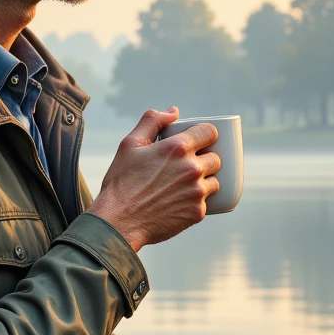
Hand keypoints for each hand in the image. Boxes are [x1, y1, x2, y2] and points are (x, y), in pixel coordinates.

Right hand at [87, 108, 220, 252]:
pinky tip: (180, 203)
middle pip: (216, 158)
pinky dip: (197, 202)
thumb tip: (174, 112)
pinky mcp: (197, 213)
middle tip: (187, 167)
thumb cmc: (121, 183)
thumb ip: (152, 121)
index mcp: (177, 148)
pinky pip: (207, 203)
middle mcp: (192, 169)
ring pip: (215, 182)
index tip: (200, 141)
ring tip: (185, 186)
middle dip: (205, 160)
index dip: (206, 135)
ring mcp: (197, 193)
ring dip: (205, 182)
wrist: (117, 222)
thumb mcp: (130, 145)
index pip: (210, 132)